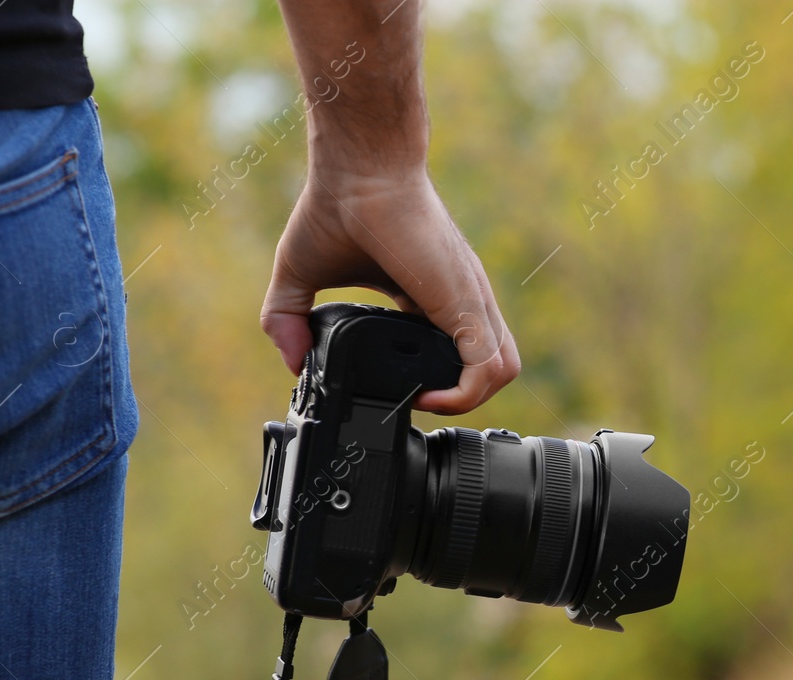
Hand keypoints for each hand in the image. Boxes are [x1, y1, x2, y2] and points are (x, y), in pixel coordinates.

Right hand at [260, 166, 519, 414]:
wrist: (357, 166)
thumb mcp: (300, 273)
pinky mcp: (466, 304)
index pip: (459, 351)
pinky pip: (490, 366)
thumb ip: (288, 319)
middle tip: (418, 397)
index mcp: (434, 296)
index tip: (402, 389)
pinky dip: (466, 395)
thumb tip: (292, 359)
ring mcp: (470, 301)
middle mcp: (462, 300)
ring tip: (426, 398)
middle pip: (493, 365)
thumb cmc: (335, 205)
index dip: (441, 380)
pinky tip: (429, 394)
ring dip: (470, 399)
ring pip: (504, 369)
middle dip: (463, 396)